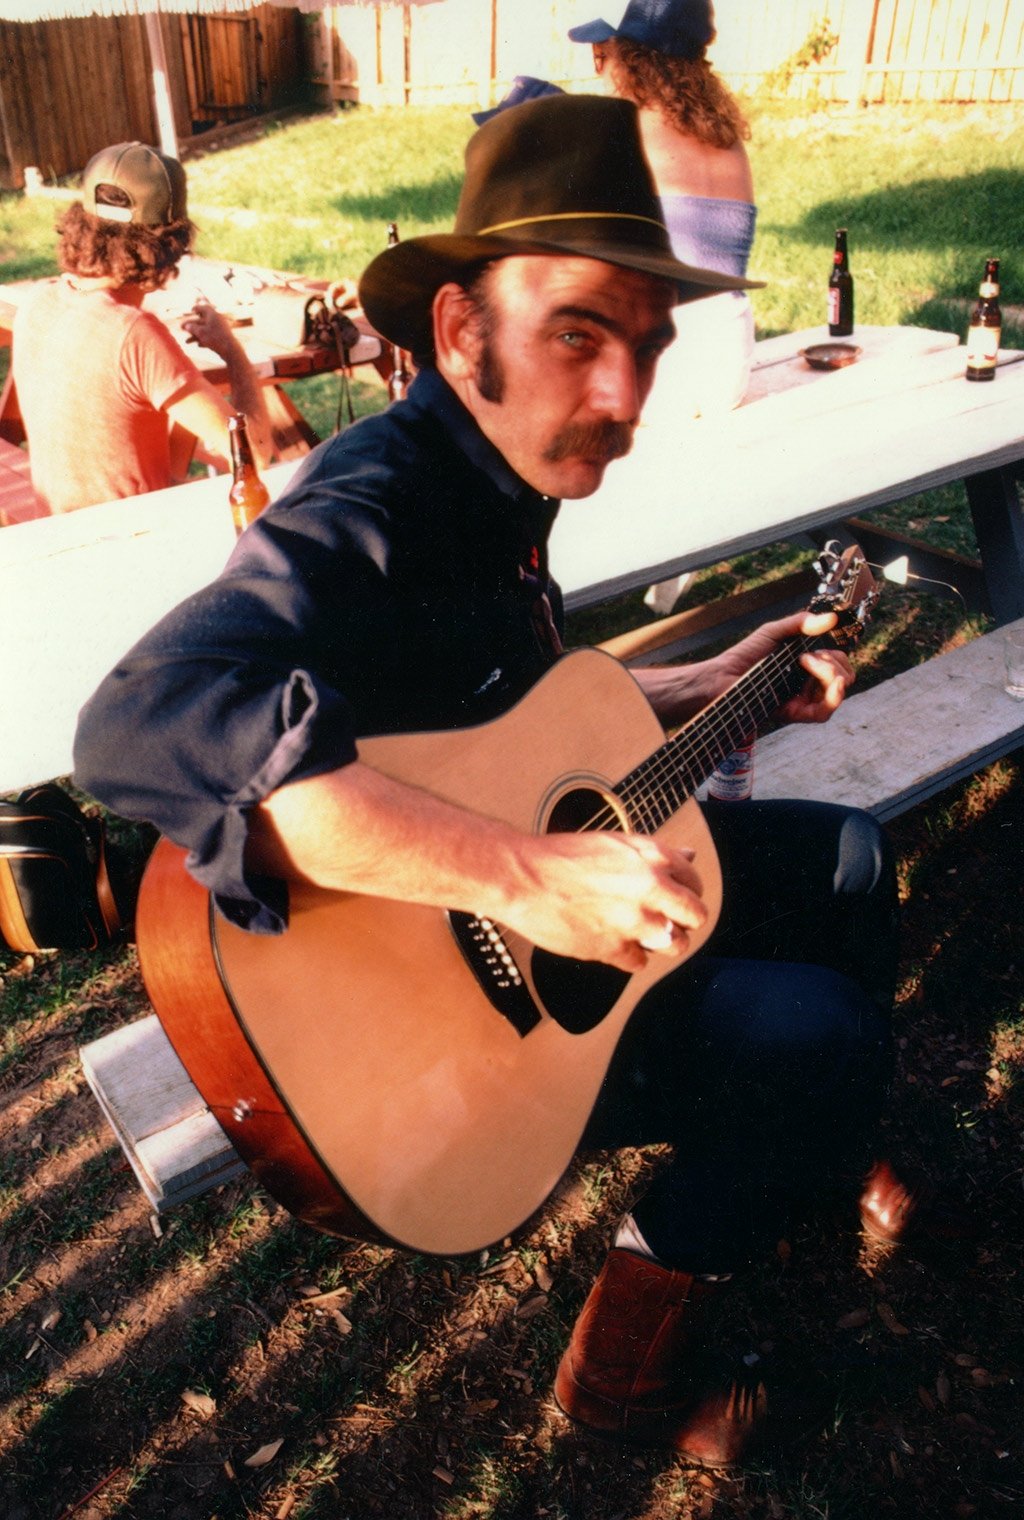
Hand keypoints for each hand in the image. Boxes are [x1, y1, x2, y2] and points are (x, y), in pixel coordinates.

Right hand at [181, 300, 237, 359]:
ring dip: (195, 335)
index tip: (192, 309)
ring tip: (187, 342)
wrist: (230, 350)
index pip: (204, 308)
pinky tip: (199, 345)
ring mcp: (221, 329)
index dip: (197, 308)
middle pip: (202, 321)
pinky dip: (204, 340)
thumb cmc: (215, 338)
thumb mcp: (200, 332)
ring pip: (205, 331)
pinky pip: (212, 338)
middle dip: (191, 326)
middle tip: (181, 327)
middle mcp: (217, 320)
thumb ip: (192, 328)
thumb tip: (186, 326)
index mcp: (213, 314)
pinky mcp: (223, 338)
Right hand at [506, 830, 707, 972]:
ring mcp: (633, 921)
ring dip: (665, 942)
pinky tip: (617, 942)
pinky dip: (631, 956)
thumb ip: (655, 853)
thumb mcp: (614, 843)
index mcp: (651, 857)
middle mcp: (649, 889)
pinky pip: (640, 962)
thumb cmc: (560, 857)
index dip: (689, 891)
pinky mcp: (612, 948)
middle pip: (695, 916)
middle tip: (671, 920)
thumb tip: (688, 855)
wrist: (522, 879)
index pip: (694, 882)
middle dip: (686, 920)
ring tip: (646, 934)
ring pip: (675, 944)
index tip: (679, 897)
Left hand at [717, 610, 853, 725]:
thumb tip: (832, 618)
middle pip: (843, 678)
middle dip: (835, 663)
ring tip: (810, 663)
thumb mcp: (774, 632)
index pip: (838, 664)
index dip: (836, 655)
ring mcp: (802, 700)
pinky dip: (834, 697)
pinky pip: (823, 713)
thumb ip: (801, 623)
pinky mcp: (794, 713)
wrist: (723, 676)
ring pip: (837, 694)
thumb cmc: (745, 655)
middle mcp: (808, 685)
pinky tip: (833, 684)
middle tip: (808, 656)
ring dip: (833, 675)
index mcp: (807, 667)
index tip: (817, 647)